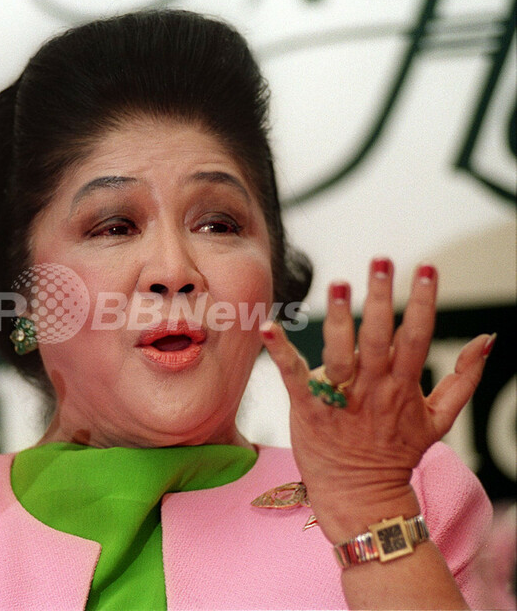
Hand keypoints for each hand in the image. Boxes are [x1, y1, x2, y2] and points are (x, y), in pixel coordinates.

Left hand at [260, 258, 493, 541]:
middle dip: (381, 298)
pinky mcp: (308, 409)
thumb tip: (488, 339)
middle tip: (381, 262)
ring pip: (341, 354)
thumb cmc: (396, 452)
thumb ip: (464, 378)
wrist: (360, 495)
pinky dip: (280, 352)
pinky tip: (268, 327)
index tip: (426, 268)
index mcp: (403, 387)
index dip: (423, 302)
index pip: (416, 337)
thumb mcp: (440, 418)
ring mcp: (340, 400)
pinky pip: (293, 377)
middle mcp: (372, 390)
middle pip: (379, 339)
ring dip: (340, 319)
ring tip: (339, 285)